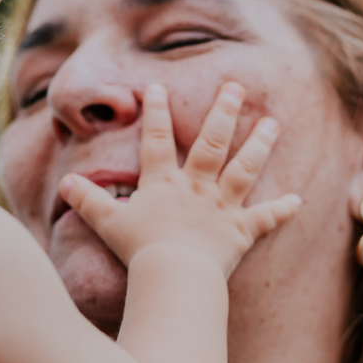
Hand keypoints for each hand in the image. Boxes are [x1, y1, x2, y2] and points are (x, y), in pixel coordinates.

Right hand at [58, 83, 301, 276]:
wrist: (173, 276)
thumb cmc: (139, 251)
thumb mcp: (107, 223)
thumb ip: (87, 201)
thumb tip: (64, 183)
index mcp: (163, 183)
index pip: (156, 140)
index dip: (155, 113)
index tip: (157, 86)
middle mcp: (196, 188)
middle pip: (212, 142)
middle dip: (224, 111)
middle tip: (236, 86)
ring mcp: (221, 207)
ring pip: (244, 170)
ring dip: (259, 145)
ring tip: (273, 123)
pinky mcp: (239, 232)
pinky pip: (263, 220)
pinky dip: (280, 210)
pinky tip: (298, 200)